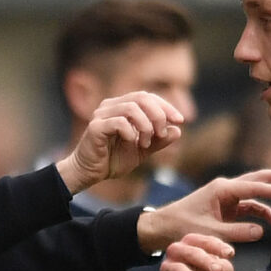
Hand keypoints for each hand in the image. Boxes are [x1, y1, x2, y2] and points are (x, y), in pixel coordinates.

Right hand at [60, 92, 183, 192]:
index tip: (180, 121)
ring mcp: (102, 114)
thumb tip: (178, 130)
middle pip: (142, 97)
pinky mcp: (95, 127)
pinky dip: (131, 132)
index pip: (148, 97)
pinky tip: (132, 143)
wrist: (90, 174)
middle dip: (158, 114)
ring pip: (131, 108)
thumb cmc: (113, 159)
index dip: (166, 106)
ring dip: (145, 125)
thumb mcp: (142, 151)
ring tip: (145, 143)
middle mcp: (111, 105)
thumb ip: (159, 141)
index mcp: (122, 106)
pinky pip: (119, 122)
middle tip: (162, 133)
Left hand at [136, 168, 270, 255]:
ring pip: (255, 192)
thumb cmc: (182, 228)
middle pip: (258, 179)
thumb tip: (262, 231)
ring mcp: (227, 197)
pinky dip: (261, 211)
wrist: (163, 228)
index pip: (255, 186)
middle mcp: (226, 188)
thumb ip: (237, 232)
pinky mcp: (226, 207)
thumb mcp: (210, 232)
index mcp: (222, 189)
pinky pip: (248, 206)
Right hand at [155, 233, 235, 270]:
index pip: (203, 241)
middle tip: (217, 270)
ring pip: (176, 269)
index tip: (230, 254)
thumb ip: (225, 270)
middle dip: (203, 260)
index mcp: (192, 243)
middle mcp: (176, 252)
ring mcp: (167, 269)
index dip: (216, 246)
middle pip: (188, 252)